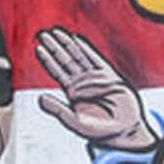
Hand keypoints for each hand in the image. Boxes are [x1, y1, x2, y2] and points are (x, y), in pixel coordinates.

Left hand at [35, 27, 157, 150]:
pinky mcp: (109, 76)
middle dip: (54, 47)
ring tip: (56, 32)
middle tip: (43, 34)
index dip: (47, 60)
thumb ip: (58, 111)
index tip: (38, 48)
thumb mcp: (75, 122)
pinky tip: (77, 40)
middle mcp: (82, 83)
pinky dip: (86, 50)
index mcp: (72, 92)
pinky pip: (96, 59)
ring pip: (78, 56)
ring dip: (67, 44)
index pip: (57, 72)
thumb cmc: (100, 131)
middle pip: (65, 60)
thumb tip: (40, 99)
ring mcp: (95, 78)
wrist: (124, 131)